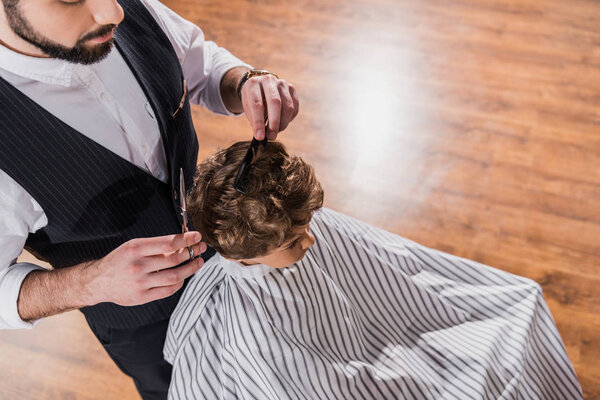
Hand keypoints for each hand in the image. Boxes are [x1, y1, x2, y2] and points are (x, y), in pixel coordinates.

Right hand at [83, 231, 206, 305]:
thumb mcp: (133, 246)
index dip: (187, 239)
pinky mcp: (142, 297)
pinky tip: (183, 277)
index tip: (197, 236)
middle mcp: (138, 266)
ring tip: (199, 262)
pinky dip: (179, 283)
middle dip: (193, 252)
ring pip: (175, 276)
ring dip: (191, 268)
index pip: (168, 243)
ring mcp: (140, 283)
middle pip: (174, 259)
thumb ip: (156, 245)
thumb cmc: (119, 260)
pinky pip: (168, 290)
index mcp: (135, 249)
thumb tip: (183, 242)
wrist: (97, 282)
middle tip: (202, 248)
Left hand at [240, 74, 299, 139]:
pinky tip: (282, 123)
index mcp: (253, 83)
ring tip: (276, 132)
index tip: (260, 136)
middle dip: (274, 122)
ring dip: (283, 123)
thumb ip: (255, 120)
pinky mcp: (291, 88)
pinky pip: (294, 107)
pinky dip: (289, 119)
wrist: (260, 86)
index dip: (258, 122)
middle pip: (275, 102)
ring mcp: (282, 83)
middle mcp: (268, 80)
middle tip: (272, 136)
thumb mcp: (248, 108)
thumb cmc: (253, 100)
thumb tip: (263, 136)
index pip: (257, 104)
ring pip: (287, 106)